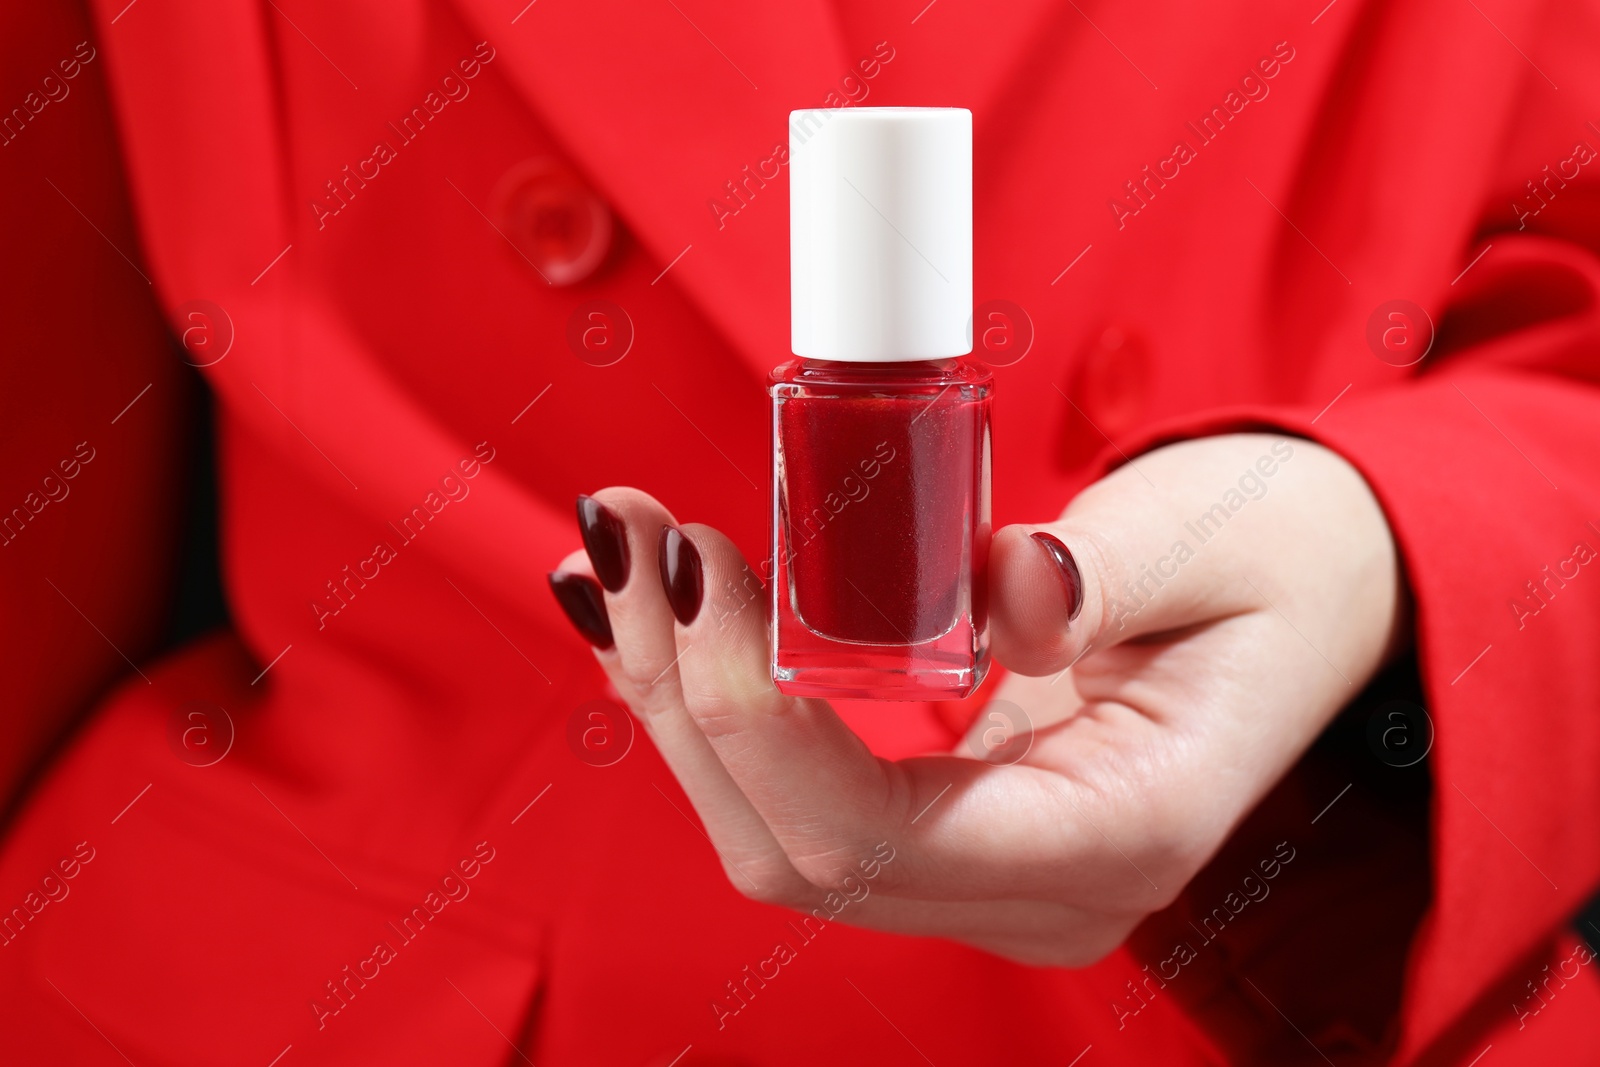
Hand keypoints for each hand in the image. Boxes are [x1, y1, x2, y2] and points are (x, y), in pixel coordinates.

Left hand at [554, 434, 1403, 964]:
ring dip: (672, 692)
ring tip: (612, 552)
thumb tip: (1001, 587)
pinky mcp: (940, 829)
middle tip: (621, 531)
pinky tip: (649, 611)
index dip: (756, 711)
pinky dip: (709, 700)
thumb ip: (1106, 576)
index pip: (874, 835)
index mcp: (1117, 837)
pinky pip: (792, 794)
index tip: (698, 562)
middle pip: (790, 847)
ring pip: (770, 831)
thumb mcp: (1214, 542)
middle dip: (682, 691)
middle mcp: (1034, 892)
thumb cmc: (1273, 560)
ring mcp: (979, 875)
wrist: (1302, 599)